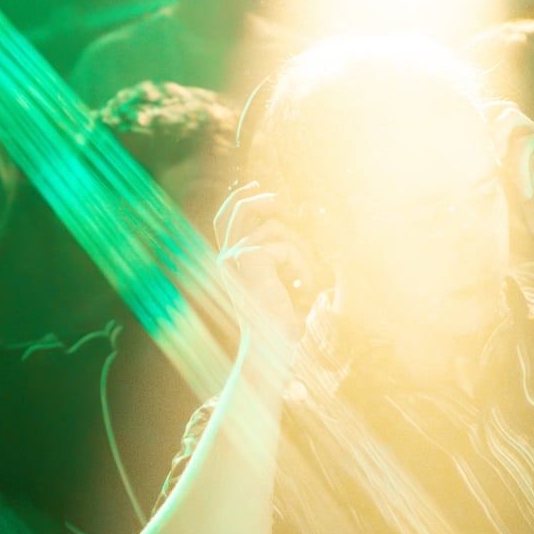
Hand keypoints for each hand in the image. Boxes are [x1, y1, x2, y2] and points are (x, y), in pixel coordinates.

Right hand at [214, 185, 315, 347]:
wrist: (271, 346)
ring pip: (274, 226)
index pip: (225, 218)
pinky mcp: (250, 260)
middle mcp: (226, 257)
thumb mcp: (278, 280)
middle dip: (268, 200)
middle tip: (290, 207)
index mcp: (229, 261)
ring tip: (308, 275)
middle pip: (239, 208)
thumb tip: (292, 219)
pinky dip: (304, 262)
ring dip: (301, 246)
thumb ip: (277, 252)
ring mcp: (235, 257)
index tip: (258, 186)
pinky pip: (286, 245)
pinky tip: (305, 285)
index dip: (238, 197)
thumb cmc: (279, 320)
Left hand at [486, 103, 533, 250]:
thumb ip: (501, 184)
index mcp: (523, 146)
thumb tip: (482, 172)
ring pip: (522, 144)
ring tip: (527, 195)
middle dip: (496, 135)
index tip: (481, 156)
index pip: (501, 121)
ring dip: (519, 173)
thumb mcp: (516, 200)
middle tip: (497, 162)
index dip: (487, 128)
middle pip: (510, 115)